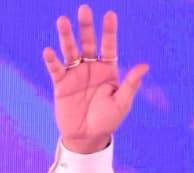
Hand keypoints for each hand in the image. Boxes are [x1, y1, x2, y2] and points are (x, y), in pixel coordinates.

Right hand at [42, 6, 148, 154]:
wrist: (87, 138)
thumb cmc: (107, 121)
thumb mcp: (122, 103)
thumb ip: (131, 84)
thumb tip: (144, 66)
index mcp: (107, 70)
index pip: (109, 46)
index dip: (109, 31)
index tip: (110, 15)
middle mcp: (91, 68)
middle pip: (88, 43)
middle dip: (86, 27)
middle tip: (84, 9)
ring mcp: (75, 74)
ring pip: (70, 51)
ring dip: (66, 37)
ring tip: (63, 21)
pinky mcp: (61, 84)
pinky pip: (56, 69)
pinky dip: (52, 61)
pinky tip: (49, 51)